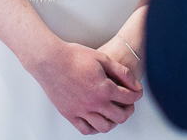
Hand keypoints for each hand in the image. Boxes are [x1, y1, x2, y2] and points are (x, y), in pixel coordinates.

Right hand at [28, 41, 142, 134]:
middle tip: (128, 104)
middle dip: (128, 110)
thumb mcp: (103, 58)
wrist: (50, 60)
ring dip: (113, 121)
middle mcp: (94, 103)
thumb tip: (135, 84)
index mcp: (104, 88)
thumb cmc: (73, 56)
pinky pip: (86, 129)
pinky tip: (97, 119)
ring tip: (113, 113)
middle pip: (120, 116)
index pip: (129, 98)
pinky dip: (95, 128)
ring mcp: (81, 111)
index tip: (136, 92)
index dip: (136, 94)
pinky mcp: (69, 114)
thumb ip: (122, 72)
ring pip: (104, 127)